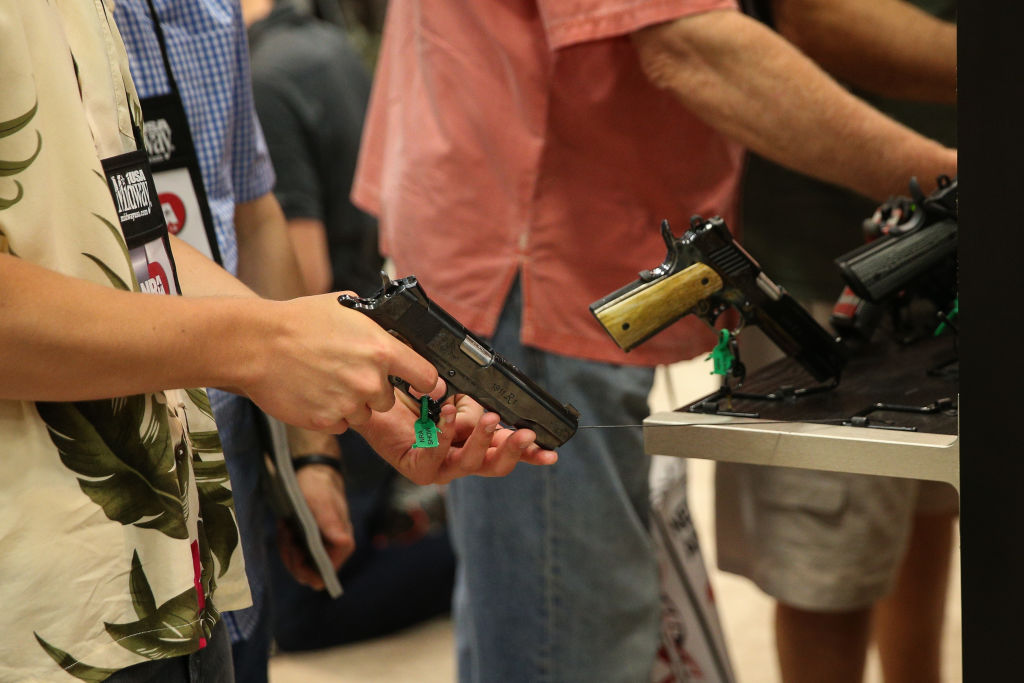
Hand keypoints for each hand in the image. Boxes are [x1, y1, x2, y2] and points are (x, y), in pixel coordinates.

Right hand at [240, 294, 438, 433]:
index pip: (427, 377)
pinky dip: (330, 413)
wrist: (256, 344)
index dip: (424, 380)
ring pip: (364, 413)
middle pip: (390, 398)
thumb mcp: (347, 309)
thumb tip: (396, 335)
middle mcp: (370, 381)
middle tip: (347, 371)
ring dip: (351, 402)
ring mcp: (348, 404)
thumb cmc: (298, 321)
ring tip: (326, 379)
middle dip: (374, 388)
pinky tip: (313, 392)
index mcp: (382, 350)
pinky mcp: (326, 421)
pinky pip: (340, 424)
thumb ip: (377, 327)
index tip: (421, 383)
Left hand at [278, 461, 354, 588]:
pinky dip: (285, 542)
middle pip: (308, 574)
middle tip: (287, 532)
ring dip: (287, 548)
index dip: (306, 568)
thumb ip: (332, 524)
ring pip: (298, 565)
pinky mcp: (309, 543)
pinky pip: (293, 554)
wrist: (313, 473)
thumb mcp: (322, 503)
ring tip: (286, 525)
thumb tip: (343, 543)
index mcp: (342, 545)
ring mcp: (320, 548)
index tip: (294, 548)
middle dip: (292, 557)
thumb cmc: (320, 487)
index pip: (324, 574)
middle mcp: (333, 551)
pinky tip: (286, 524)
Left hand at [356, 384, 558, 484]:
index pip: (507, 451)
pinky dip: (443, 435)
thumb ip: (474, 405)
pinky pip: (434, 456)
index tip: (550, 452)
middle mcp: (459, 459)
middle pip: (494, 465)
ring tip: (487, 419)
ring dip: (480, 439)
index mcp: (474, 443)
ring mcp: (438, 467)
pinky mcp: (415, 467)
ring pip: (467, 462)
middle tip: (525, 434)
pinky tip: (447, 417)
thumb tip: (487, 413)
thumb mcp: (454, 394)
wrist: (375, 394)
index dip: (530, 454)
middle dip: (512, 450)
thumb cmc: (414, 393)